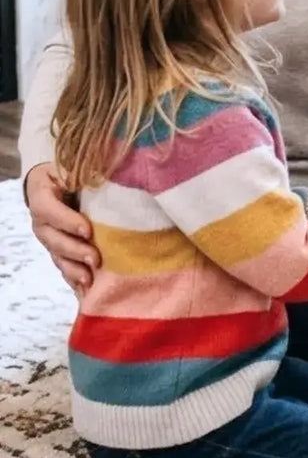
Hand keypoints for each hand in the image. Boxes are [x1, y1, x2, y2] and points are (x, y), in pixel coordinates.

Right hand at [25, 163, 99, 291]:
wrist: (62, 181)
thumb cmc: (74, 170)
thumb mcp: (76, 164)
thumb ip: (87, 169)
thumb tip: (115, 167)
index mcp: (42, 193)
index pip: (47, 208)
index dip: (66, 221)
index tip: (88, 230)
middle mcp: (41, 220)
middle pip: (52, 239)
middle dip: (74, 251)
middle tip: (95, 259)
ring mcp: (49, 238)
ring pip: (58, 257)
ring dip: (74, 270)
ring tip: (90, 280)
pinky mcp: (59, 250)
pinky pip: (64, 268)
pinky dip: (75, 280)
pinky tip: (86, 293)